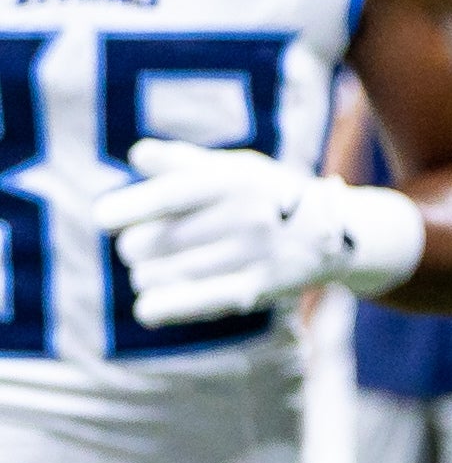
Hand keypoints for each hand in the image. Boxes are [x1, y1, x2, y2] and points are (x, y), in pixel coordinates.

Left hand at [93, 139, 424, 325]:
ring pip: (164, 274)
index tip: (103, 219)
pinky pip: (193, 302)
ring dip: (148, 275)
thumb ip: (183, 161)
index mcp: (235, 180)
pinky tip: (146, 307)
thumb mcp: (236, 167)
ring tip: (154, 270)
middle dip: (137, 245)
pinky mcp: (257, 289)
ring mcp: (253, 254)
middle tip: (143, 246)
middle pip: (154, 240)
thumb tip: (138, 155)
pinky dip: (161, 307)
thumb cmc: (270, 194)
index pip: (167, 196)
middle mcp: (245, 215)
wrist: (336, 231)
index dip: (126, 208)